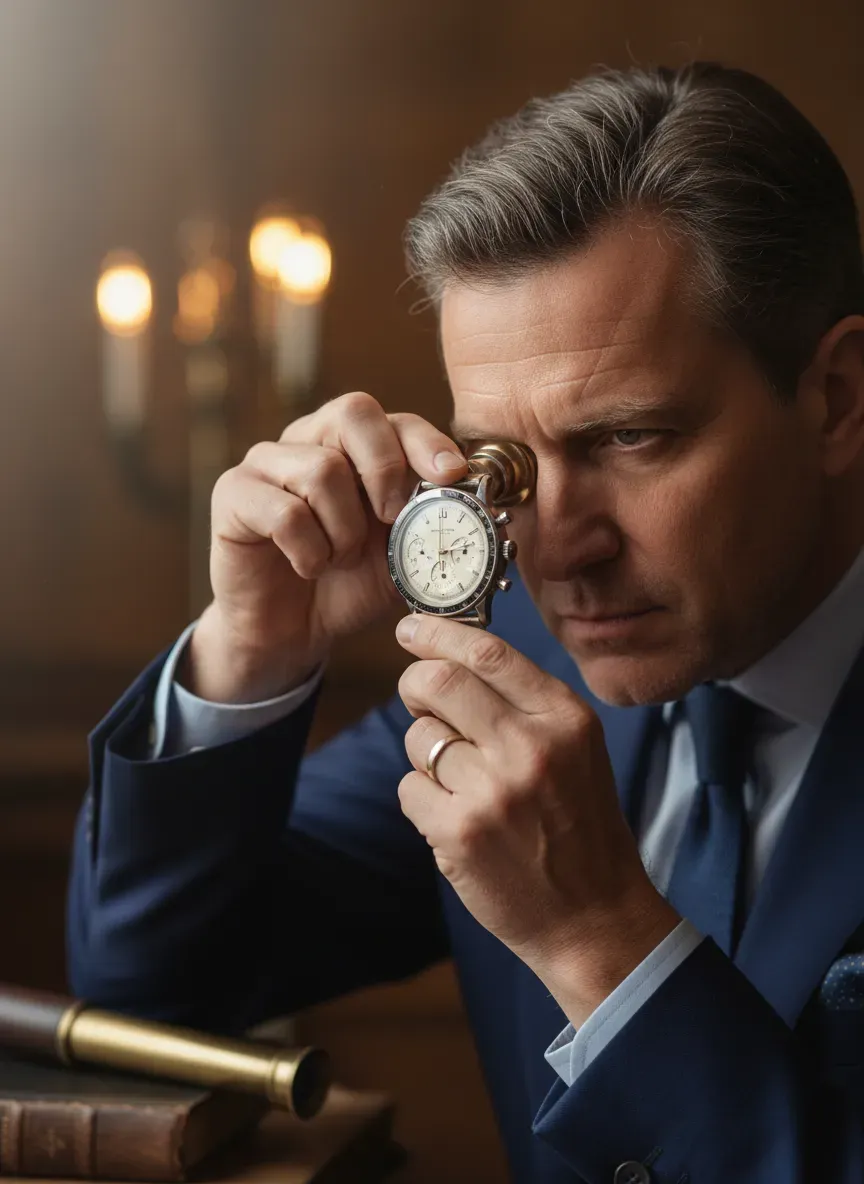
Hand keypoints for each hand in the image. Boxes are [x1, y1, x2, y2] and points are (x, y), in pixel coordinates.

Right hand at [186, 392, 467, 702]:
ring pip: (321, 469)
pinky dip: (309, 552)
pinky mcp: (233, 494)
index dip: (426, 442)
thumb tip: (482, 509)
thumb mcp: (403, 557)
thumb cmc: (346, 586)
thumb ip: (433, 528)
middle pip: (353, 412)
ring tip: (338, 560)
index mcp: (355, 447)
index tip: (450, 476)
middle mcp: (309, 439)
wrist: (291, 633)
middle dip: (385, 468)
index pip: (395, 419)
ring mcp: (266, 462)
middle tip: (390, 519)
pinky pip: (284, 512)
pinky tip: (308, 568)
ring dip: (343, 530)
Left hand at [394, 615, 679, 1024]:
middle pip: (438, 682)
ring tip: (465, 784)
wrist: (596, 918)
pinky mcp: (459, 832)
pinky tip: (458, 820)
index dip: (438, 633)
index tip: (410, 628)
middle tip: (419, 698)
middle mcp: (531, 746)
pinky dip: (423, 800)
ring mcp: (493, 790)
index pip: (488, 652)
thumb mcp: (576, 748)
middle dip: (415, 684)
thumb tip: (448, 656)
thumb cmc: (580, 826)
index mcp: (565, 717)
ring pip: (419, 737)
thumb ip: (523, 702)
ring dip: (427, 755)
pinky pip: (410, 787)